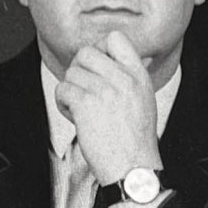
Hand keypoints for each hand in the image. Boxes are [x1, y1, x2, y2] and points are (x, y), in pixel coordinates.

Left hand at [56, 30, 160, 186]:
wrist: (133, 169)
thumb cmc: (136, 141)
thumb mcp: (145, 100)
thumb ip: (131, 77)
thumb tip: (119, 56)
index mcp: (138, 76)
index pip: (115, 38)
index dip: (99, 48)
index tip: (97, 68)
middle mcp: (122, 79)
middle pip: (85, 52)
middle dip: (78, 71)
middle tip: (84, 91)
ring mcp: (104, 90)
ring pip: (71, 73)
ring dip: (70, 91)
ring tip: (82, 110)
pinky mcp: (86, 104)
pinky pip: (63, 89)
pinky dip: (63, 104)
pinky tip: (76, 118)